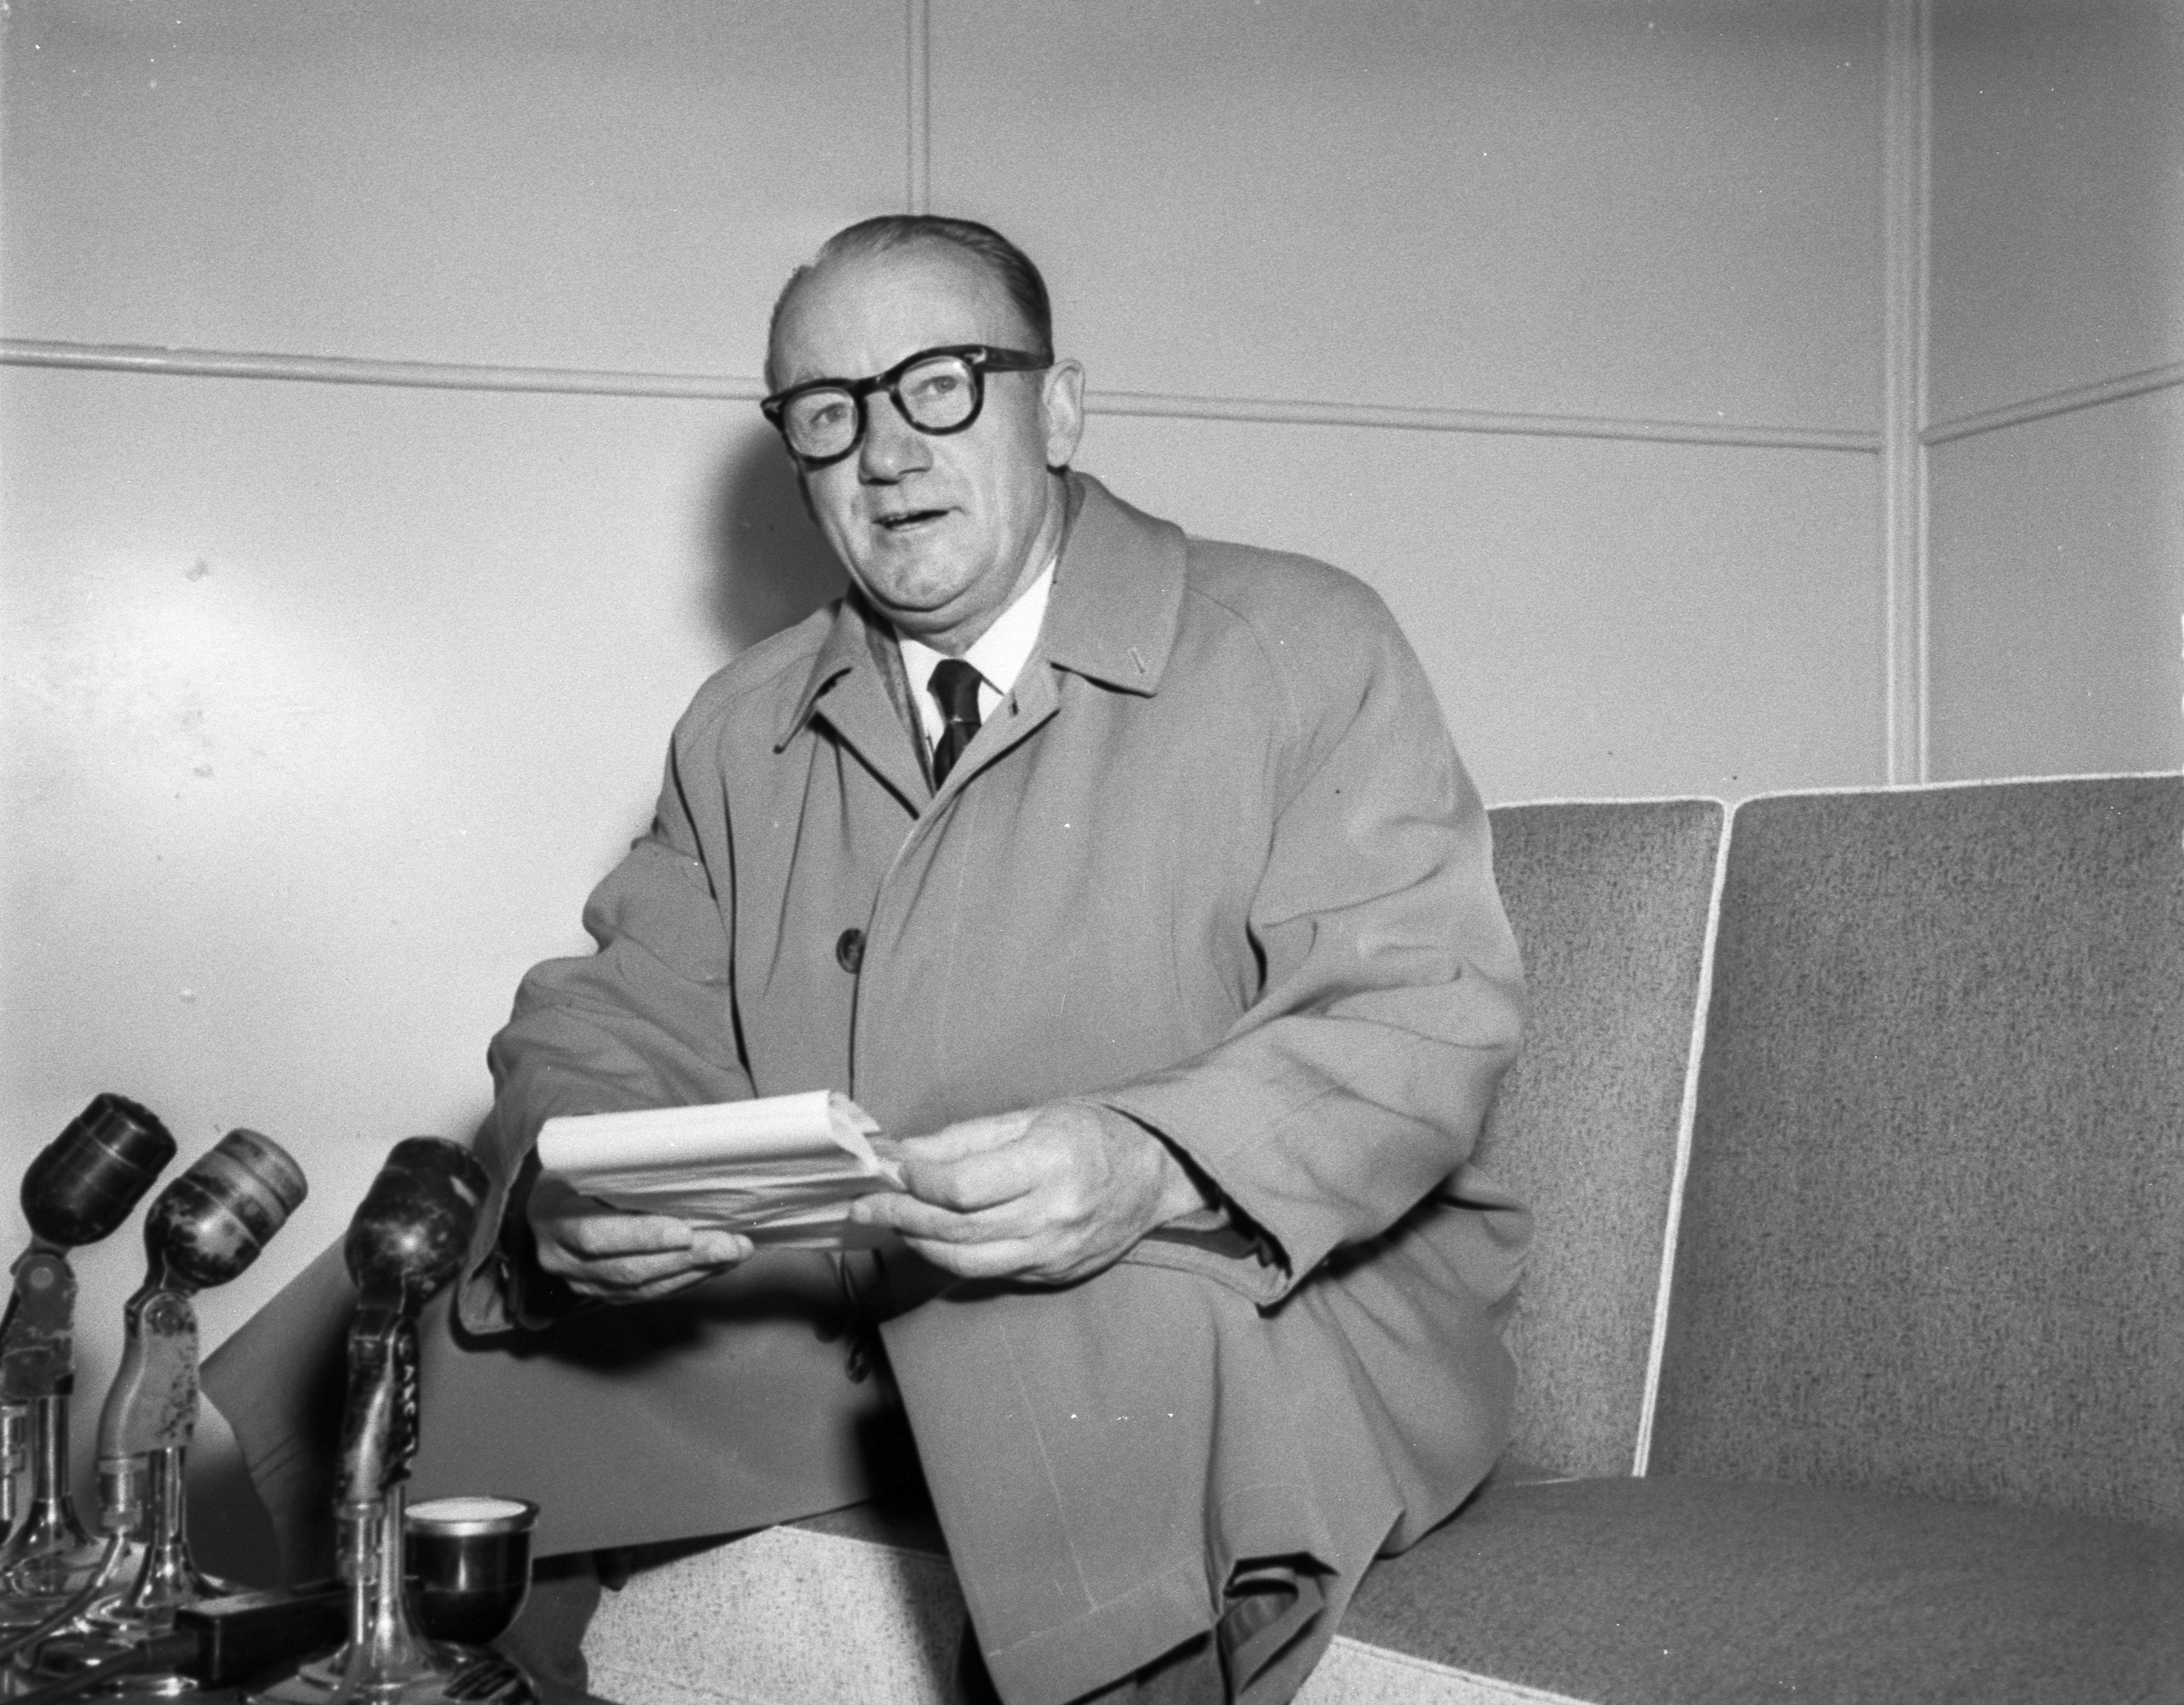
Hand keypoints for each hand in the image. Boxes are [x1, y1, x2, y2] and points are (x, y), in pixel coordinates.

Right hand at [526, 1173, 752, 1303]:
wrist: (545, 1203)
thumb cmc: (574, 1170)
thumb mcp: (584, 1158)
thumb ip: (624, 1160)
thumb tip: (687, 1146)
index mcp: (553, 1216)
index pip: (596, 1236)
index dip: (641, 1237)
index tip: (685, 1231)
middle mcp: (562, 1258)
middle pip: (627, 1268)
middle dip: (685, 1258)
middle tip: (730, 1245)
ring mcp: (582, 1281)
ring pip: (642, 1287)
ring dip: (695, 1271)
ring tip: (735, 1253)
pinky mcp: (604, 1293)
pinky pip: (648, 1294)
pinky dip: (687, 1279)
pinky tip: (717, 1265)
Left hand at [848, 1103, 1209, 1284]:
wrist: (1154, 1172)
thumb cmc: (1090, 1133)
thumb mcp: (1029, 1117)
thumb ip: (963, 1138)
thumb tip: (902, 1153)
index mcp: (1050, 1163)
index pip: (963, 1188)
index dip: (916, 1183)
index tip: (888, 1169)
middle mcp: (1055, 1214)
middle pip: (958, 1230)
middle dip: (902, 1217)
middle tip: (867, 1204)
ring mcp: (1056, 1252)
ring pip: (968, 1264)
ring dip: (920, 1244)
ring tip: (893, 1224)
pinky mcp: (1055, 1275)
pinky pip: (992, 1274)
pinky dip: (954, 1258)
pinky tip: (934, 1238)